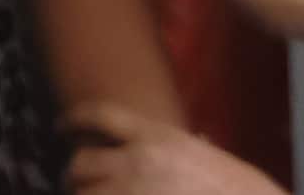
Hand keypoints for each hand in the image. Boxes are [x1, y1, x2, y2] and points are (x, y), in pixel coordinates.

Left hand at [66, 102, 284, 193]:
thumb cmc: (243, 193)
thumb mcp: (213, 160)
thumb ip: (190, 149)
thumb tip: (195, 141)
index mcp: (159, 137)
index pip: (101, 115)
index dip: (73, 119)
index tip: (60, 127)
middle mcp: (139, 161)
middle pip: (81, 163)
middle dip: (74, 176)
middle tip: (75, 183)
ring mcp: (132, 194)